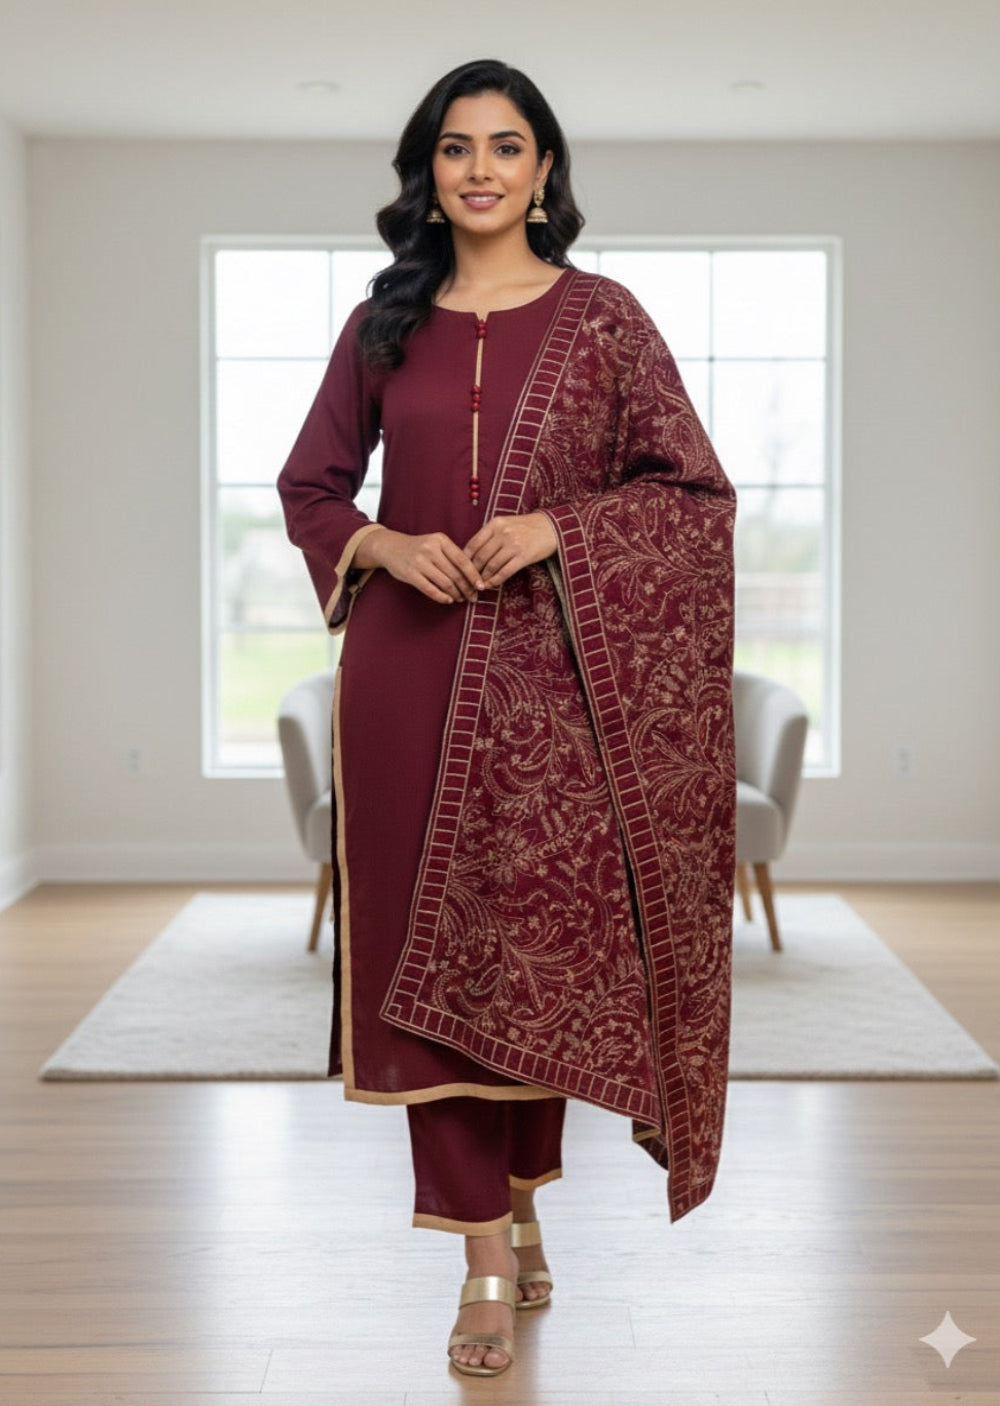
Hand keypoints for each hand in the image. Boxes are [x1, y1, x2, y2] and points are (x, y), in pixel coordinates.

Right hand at [358, 527, 484, 604]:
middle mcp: (430, 549)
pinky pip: (430, 589)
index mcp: (440, 540)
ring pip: (445, 583)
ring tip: (461, 599)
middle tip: (473, 597)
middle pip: (455, 573)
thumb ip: (452, 555)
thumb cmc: (419, 548)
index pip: (463, 560)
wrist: (390, 547)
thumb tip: (473, 576)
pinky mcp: (410, 574)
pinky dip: (442, 597)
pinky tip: (448, 600)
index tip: (482, 586)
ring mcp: (419, 562)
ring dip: (456, 594)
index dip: (474, 575)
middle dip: (467, 588)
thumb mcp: (435, 544)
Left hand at [463, 512, 557, 589]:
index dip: (464, 559)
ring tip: (479, 585)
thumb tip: (471, 554)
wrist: (552, 527)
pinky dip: (495, 580)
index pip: (473, 544)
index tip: (460, 569)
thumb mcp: (506, 524)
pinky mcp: (524, 556)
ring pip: (491, 566)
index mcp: (495, 524)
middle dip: (472, 572)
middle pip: (480, 557)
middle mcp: (503, 533)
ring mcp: (514, 545)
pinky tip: (491, 585)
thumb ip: (490, 535)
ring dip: (483, 578)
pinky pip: (505, 572)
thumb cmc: (526, 527)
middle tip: (468, 582)